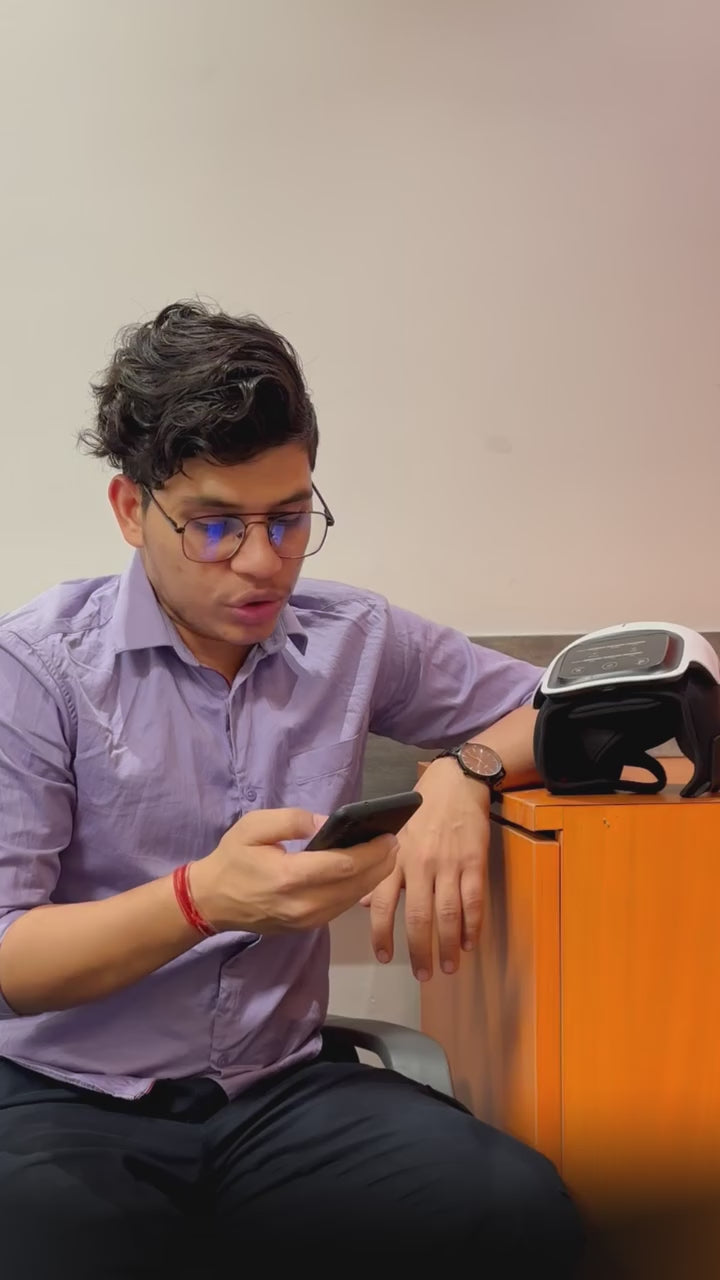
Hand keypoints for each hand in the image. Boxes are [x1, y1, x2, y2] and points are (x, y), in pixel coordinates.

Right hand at [191, 808, 397, 933]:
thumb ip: (292, 820)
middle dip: (381, 863)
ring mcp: (306, 920)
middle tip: (394, 841)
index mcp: (289, 877)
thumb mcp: (254, 826)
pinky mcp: (307, 927)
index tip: (389, 834)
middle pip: (356, 885)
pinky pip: (341, 907)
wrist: (211, 901)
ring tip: (386, 854)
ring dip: (374, 878)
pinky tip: (366, 873)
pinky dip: (358, 890)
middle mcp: (303, 904)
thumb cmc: (233, 858)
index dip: (372, 851)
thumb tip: (328, 822)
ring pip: (352, 900)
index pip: (344, 865)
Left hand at [365, 758, 489, 980]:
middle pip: (417, 917)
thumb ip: (380, 870)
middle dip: (420, 950)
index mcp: (396, 858)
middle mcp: (419, 864)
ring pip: (447, 914)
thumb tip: (361, 904)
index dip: (382, 934)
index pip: (381, 904)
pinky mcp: (474, 862)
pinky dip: (472, 926)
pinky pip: (473, 901)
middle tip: (423, 975)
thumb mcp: (393, 834)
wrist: (456, 782)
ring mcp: (448, 864)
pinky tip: (470, 943)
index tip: (385, 957)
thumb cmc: (422, 809)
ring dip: (448, 945)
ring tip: (448, 967)